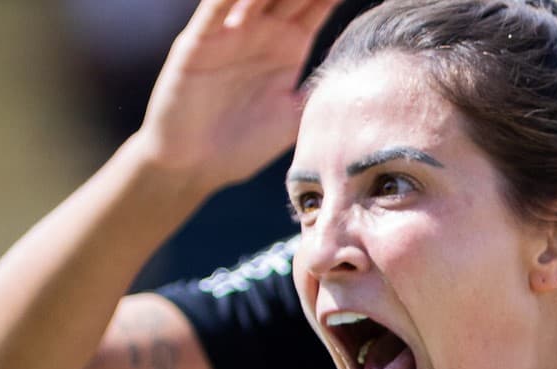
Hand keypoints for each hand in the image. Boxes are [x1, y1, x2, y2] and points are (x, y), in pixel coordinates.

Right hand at [133, 0, 343, 190]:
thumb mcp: (293, 118)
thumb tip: (362, 89)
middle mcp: (261, 31)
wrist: (195, 166)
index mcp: (289, 46)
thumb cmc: (243, 144)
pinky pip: (214, 10)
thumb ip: (320, 96)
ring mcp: (229, 32)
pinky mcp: (198, 43)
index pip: (318, 6)